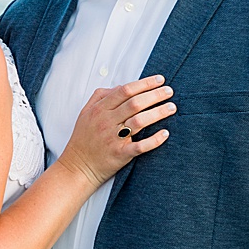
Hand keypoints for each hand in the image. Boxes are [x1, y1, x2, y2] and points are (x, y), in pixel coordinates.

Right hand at [58, 75, 174, 187]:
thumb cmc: (83, 140)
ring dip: (158, 112)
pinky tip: (165, 133)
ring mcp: (113, 139)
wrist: (76, 167)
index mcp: (99, 110)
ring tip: (172, 107)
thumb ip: (100, 97)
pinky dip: (154, 140)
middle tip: (169, 91)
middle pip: (135, 103)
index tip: (159, 80)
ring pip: (139, 121)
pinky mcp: (120, 154)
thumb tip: (119, 87)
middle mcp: (106, 122)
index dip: (144, 84)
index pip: (125, 91)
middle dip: (155, 95)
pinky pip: (140, 146)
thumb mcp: (85, 114)